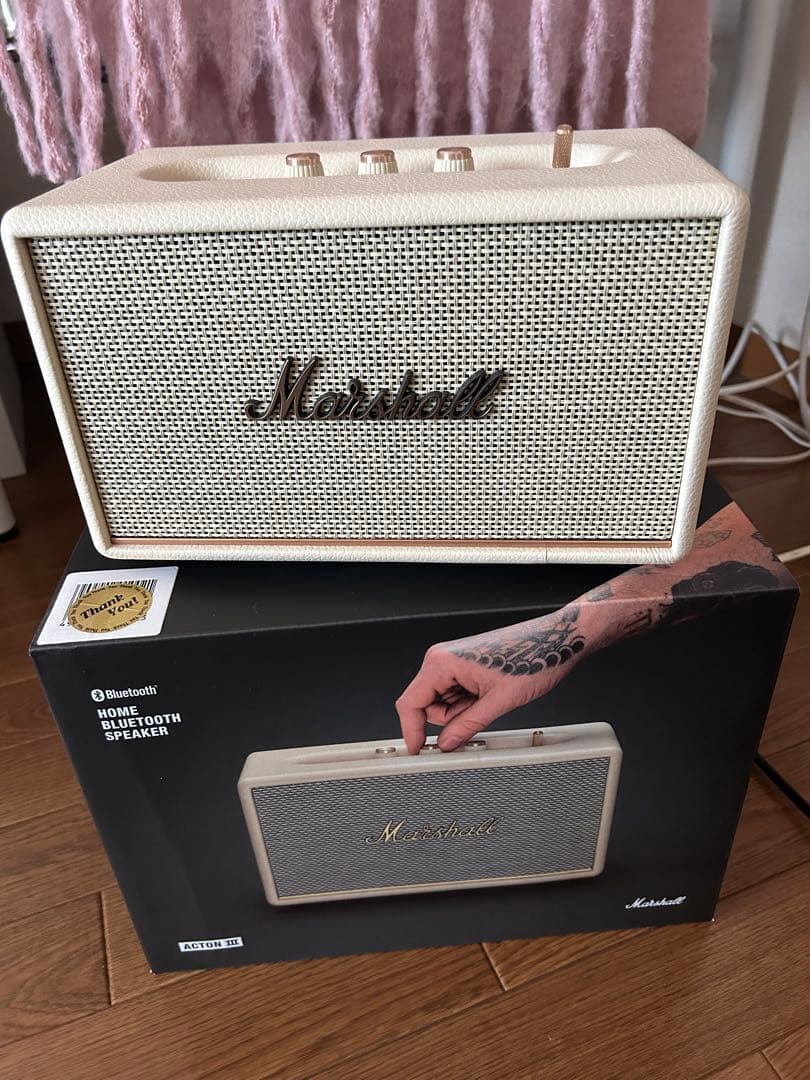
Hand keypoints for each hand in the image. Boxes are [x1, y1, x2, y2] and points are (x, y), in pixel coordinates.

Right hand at [396, 604, 588, 752]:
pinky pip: (456, 695)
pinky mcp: (465, 666)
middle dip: (449, 720)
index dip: (412, 731)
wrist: (555, 641)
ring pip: (443, 703)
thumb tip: (446, 744)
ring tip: (490, 701)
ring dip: (462, 712)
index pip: (410, 703)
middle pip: (427, 705)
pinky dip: (469, 704)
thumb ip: (467, 726)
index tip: (417, 751)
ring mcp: (453, 661)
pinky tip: (490, 696)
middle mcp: (443, 658)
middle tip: (479, 715)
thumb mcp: (499, 701)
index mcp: (442, 662)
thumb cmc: (532, 658)